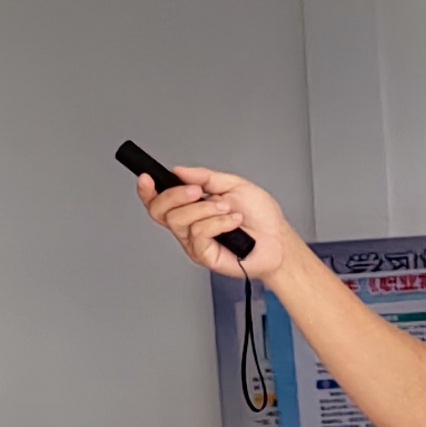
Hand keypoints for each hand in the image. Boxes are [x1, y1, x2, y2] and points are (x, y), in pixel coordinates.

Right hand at [136, 160, 294, 281]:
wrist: (278, 240)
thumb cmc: (261, 217)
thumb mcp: (234, 185)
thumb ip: (205, 177)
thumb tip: (180, 171)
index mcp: (192, 207)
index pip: (160, 200)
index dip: (148, 190)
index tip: (147, 178)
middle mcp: (188, 225)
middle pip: (160, 211)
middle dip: (175, 195)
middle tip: (196, 191)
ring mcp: (194, 242)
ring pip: (179, 221)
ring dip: (205, 209)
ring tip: (227, 208)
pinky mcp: (204, 255)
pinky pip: (199, 234)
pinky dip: (217, 223)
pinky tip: (233, 222)